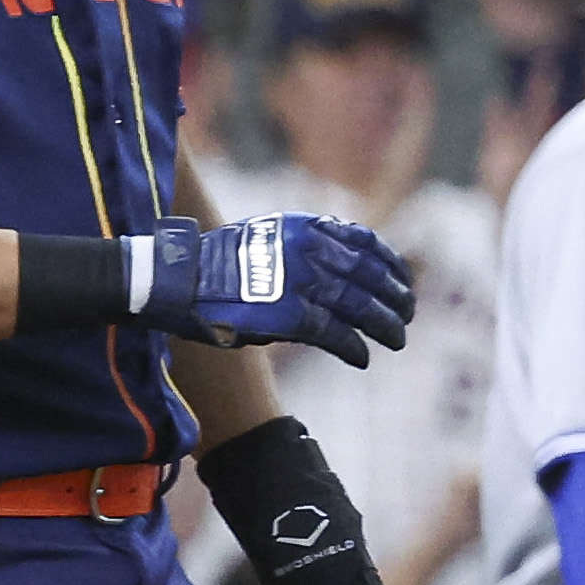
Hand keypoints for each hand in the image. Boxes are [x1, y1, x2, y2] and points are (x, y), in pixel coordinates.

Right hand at [137, 212, 413, 361]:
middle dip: (395, 297)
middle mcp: (310, 249)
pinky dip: (353, 347)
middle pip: (369, 275)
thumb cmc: (212, 265)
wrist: (177, 280)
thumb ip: (301, 250)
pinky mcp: (291, 315)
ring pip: (361, 305)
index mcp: (305, 227)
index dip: (390, 263)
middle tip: (407, 315)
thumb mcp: (263, 238)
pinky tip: (362, 357)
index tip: (402, 279)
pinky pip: (336, 333)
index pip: (364, 241)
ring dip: (384, 325)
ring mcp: (302, 281)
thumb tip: (334, 272)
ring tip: (396, 339)